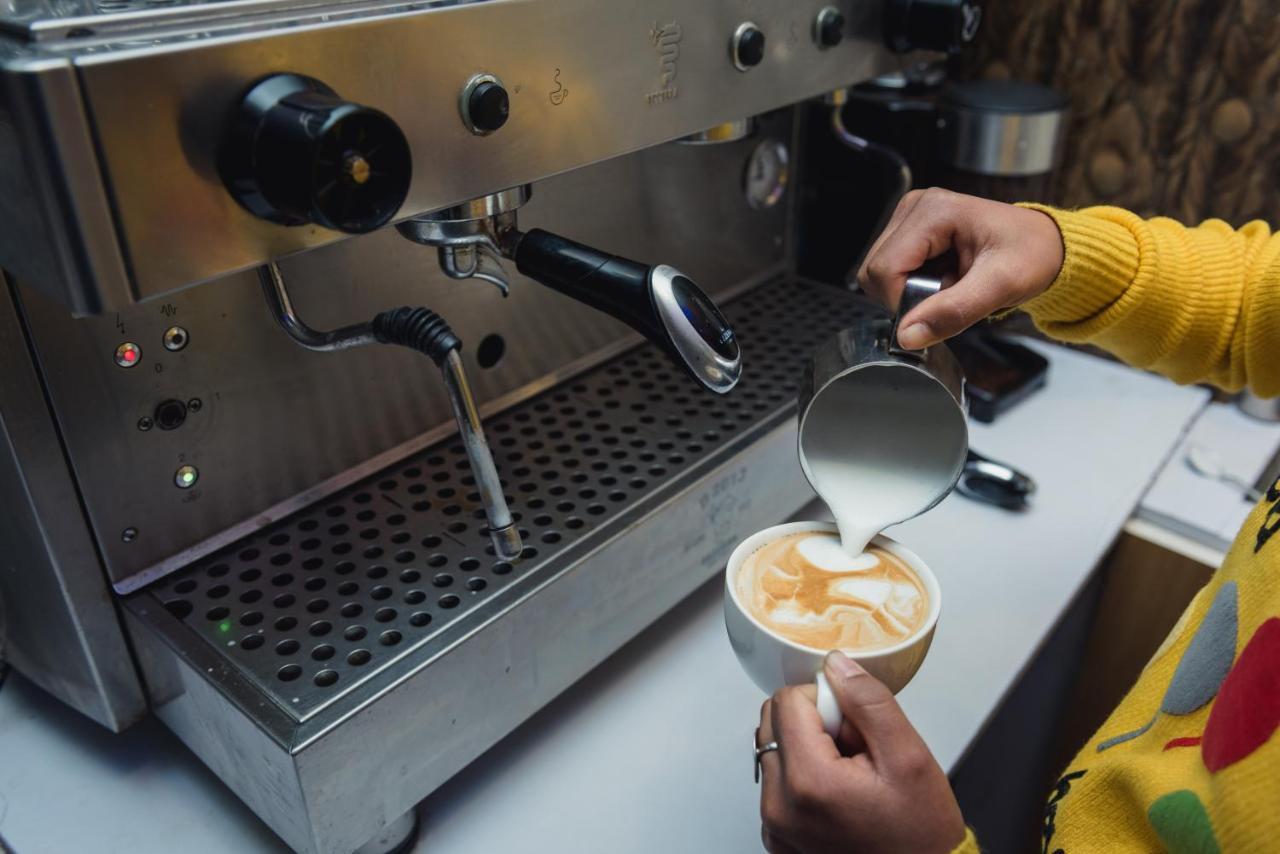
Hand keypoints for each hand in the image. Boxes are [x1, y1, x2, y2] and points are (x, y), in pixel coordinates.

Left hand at [757, 652, 963, 853]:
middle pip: (774, 722)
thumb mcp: (909, 756)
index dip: (825, 702)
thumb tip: (836, 665)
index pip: (788, 700)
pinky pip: (776, 782)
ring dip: (808, 750)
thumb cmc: (920, 833)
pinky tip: (838, 794)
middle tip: (856, 752)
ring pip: (774, 748)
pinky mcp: (777, 835)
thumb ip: (868, 701)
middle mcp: (779, 806)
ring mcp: (774, 825)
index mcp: (808, 782)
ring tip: (850, 775)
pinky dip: (802, 777)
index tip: (855, 729)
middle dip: (814, 724)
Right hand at [856, 188, 1064, 348]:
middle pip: (874, 271)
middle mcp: (914, 207)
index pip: (884, 270)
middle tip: (949, 292)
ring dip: (909, 292)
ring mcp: (909, 217)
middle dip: (906, 296)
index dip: (902, 301)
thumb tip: (907, 336)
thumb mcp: (1000, 286)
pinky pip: (889, 271)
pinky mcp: (909, 230)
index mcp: (933, 211)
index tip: (938, 308)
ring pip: (877, 274)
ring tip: (949, 283)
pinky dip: (912, 285)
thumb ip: (953, 311)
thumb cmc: (1031, 255)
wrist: (1045, 246)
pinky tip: (941, 277)